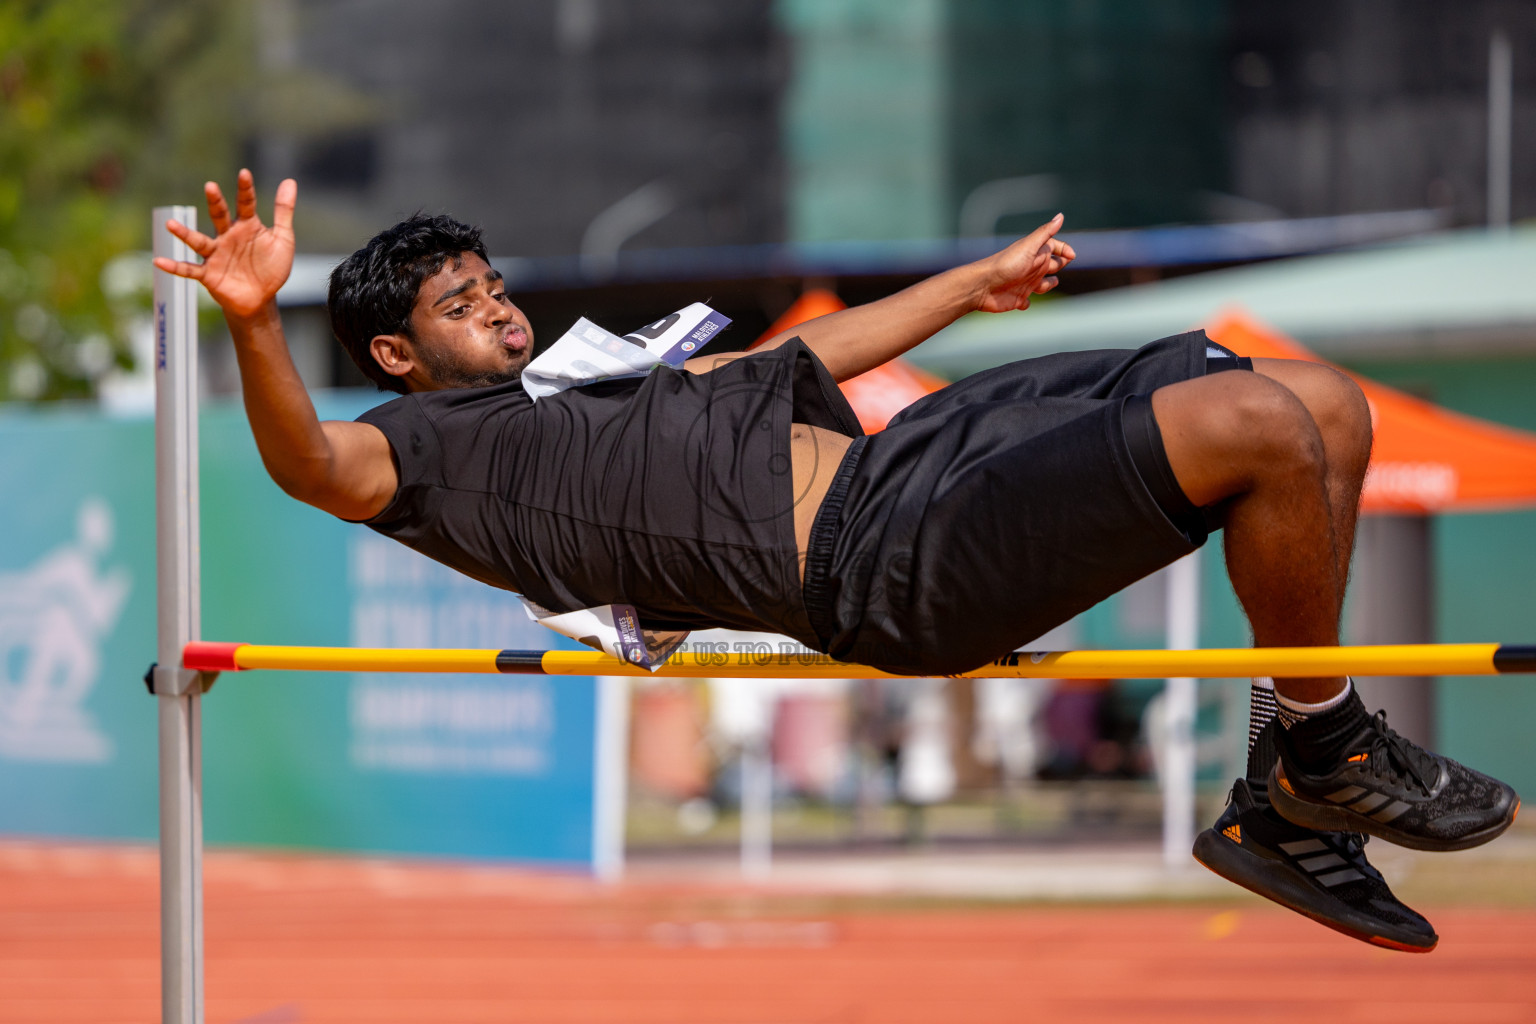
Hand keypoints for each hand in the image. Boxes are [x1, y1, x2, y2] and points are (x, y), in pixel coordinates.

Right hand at [152, 169, 296, 319]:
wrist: (262, 299)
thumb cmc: (271, 267)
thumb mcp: (283, 239)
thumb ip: (283, 211)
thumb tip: (290, 181)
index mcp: (247, 226)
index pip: (245, 203)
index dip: (245, 189)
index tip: (244, 173)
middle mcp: (228, 236)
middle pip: (219, 216)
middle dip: (215, 202)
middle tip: (211, 186)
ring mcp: (216, 254)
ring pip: (198, 241)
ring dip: (184, 234)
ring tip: (170, 224)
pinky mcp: (208, 273)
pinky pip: (189, 269)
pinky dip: (175, 267)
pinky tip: (159, 261)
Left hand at [972, 214, 1075, 312]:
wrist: (983, 286)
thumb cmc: (1006, 264)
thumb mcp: (1028, 247)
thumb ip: (1045, 233)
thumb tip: (1061, 216)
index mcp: (1036, 254)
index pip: (1055, 248)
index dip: (1064, 250)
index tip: (1072, 256)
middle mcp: (1032, 268)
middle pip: (1052, 265)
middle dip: (1060, 263)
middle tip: (1063, 262)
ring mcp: (1025, 284)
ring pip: (1042, 284)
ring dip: (1048, 284)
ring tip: (1052, 282)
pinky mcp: (1017, 299)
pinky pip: (1026, 301)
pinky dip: (1027, 303)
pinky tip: (1025, 303)